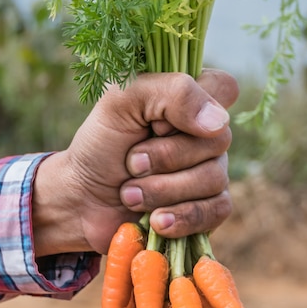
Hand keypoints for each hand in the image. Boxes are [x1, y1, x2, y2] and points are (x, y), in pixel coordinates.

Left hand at [32, 70, 238, 255]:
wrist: (83, 200)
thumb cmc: (101, 145)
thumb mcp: (121, 102)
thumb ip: (171, 93)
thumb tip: (218, 123)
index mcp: (189, 99)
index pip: (223, 87)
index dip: (191, 107)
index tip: (155, 121)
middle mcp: (206, 134)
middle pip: (218, 140)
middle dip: (165, 157)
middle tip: (131, 163)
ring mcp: (211, 170)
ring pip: (214, 179)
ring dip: (162, 190)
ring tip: (129, 194)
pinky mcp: (208, 207)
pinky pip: (216, 211)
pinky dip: (182, 217)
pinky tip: (156, 221)